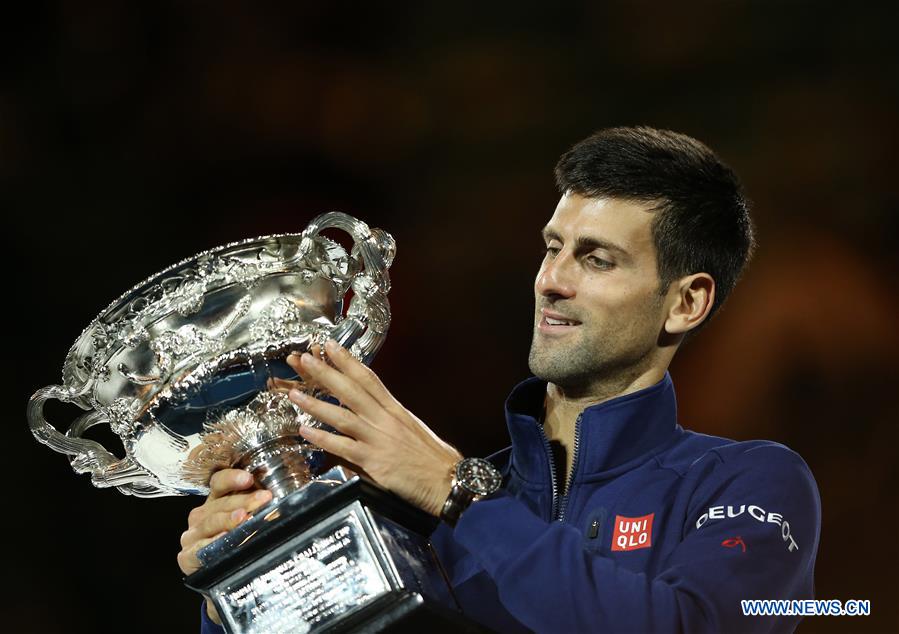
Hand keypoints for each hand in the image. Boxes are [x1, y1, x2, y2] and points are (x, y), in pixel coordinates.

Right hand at [177, 468, 272, 623]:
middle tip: (265, 499)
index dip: (232, 478)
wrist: (224, 581)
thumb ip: (258, 509)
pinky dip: (214, 543)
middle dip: (244, 501)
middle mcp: (201, 516)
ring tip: (245, 518)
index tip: (249, 478)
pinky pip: (200, 548)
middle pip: (220, 503)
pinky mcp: (187, 557)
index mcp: (215, 502)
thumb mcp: (248, 523)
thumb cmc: (240, 546)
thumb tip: (287, 500)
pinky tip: (225, 538)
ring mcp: (192, 536)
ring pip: (211, 522)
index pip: (219, 482)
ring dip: (230, 519)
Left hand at [287, 339, 461, 516]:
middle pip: (351, 390)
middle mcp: (385, 420)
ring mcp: (378, 439)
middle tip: (305, 359)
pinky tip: (306, 431)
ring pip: (341, 416)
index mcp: (395, 410)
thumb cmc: (433, 459)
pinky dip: (322, 438)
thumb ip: (390, 421)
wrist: (449, 481)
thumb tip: (373, 417)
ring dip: (315, 403)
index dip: (348, 361)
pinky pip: (342, 447)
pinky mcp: (374, 461)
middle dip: (326, 373)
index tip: (331, 346)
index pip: (368, 379)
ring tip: (294, 393)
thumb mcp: (412, 429)